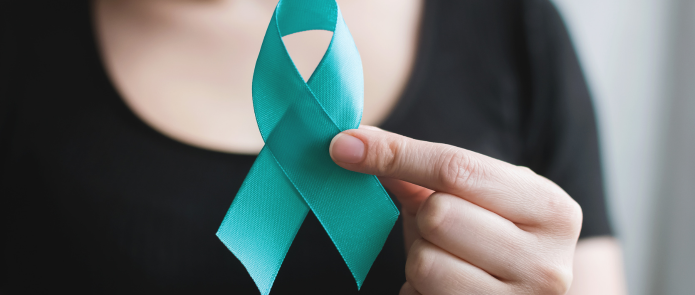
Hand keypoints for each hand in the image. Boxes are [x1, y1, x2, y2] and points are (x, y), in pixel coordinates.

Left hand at [329, 126, 581, 294]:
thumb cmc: (496, 234)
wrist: (527, 288)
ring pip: (424, 263)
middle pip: (438, 216)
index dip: (395, 153)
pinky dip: (419, 286)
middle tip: (440, 225)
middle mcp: (547, 265)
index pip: (458, 169)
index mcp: (552, 211)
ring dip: (421, 255)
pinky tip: (445, 284)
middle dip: (423, 216)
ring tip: (447, 257)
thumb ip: (424, 170)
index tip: (345, 144)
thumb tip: (355, 143)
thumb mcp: (479, 196)